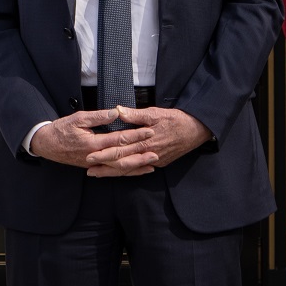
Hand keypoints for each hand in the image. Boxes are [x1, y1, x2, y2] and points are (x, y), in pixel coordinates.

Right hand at [28, 108, 158, 176]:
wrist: (47, 145)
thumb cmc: (62, 129)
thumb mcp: (78, 118)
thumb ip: (98, 116)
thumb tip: (116, 112)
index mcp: (93, 143)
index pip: (118, 139)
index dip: (135, 135)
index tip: (149, 130)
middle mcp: (96, 157)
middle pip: (122, 157)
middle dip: (140, 153)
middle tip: (157, 149)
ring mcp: (95, 165)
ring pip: (119, 169)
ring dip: (137, 166)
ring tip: (153, 164)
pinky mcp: (94, 168)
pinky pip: (113, 172)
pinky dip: (127, 172)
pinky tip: (138, 170)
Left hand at [88, 105, 210, 176]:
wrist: (196, 130)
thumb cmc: (175, 119)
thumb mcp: (155, 113)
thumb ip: (135, 115)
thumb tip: (118, 111)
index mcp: (145, 141)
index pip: (120, 150)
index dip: (104, 154)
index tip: (90, 156)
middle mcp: (148, 154)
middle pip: (122, 163)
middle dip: (105, 167)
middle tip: (88, 170)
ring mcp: (155, 160)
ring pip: (130, 169)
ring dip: (114, 172)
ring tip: (99, 174)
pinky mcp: (160, 162)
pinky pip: (141, 170)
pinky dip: (129, 172)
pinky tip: (120, 173)